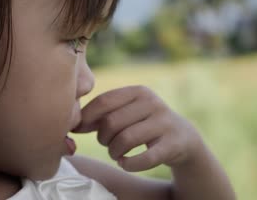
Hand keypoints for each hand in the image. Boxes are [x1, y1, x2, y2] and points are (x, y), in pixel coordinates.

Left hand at [72, 85, 203, 171]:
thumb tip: (73, 124)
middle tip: (107, 144)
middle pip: (111, 123)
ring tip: (116, 154)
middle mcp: (153, 103)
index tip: (80, 130)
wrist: (183, 138)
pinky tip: (126, 163)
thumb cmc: (144, 124)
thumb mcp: (127, 112)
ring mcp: (164, 123)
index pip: (103, 102)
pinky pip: (143, 159)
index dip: (87, 118)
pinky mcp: (172, 144)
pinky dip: (129, 164)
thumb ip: (101, 115)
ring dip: (114, 152)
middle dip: (103, 138)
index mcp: (138, 91)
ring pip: (125, 140)